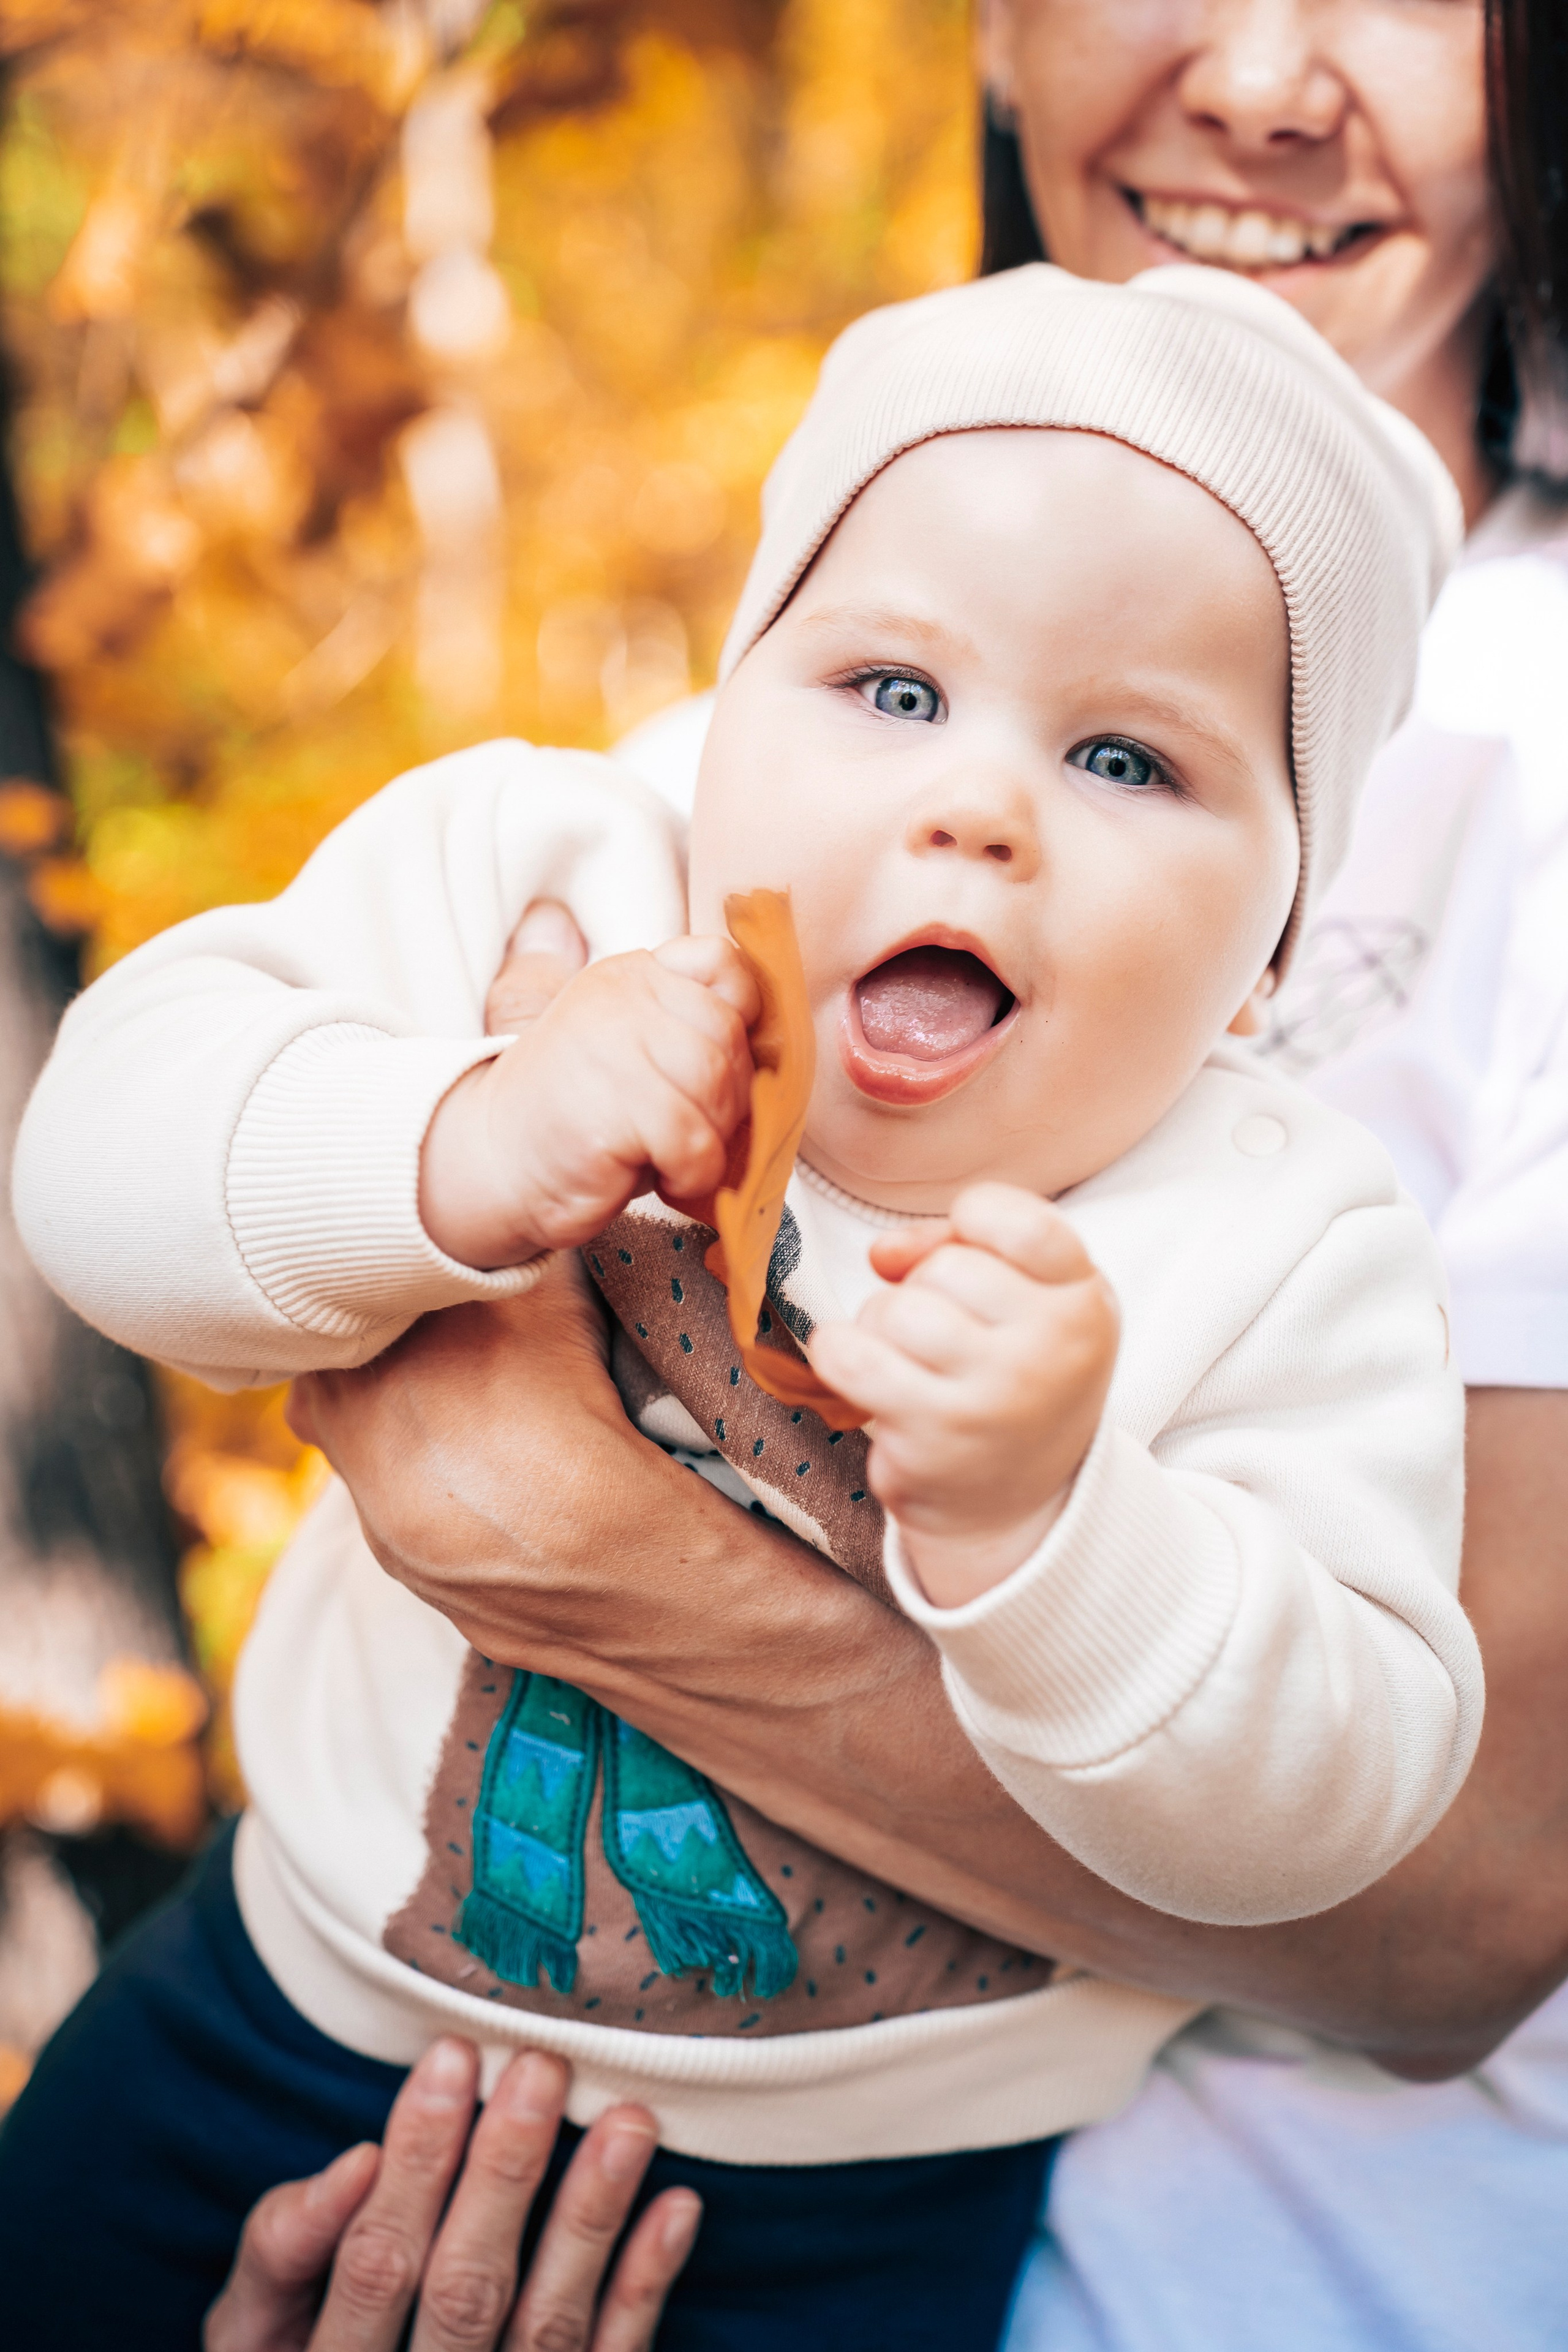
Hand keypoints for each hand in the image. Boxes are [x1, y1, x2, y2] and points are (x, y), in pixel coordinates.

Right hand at [205, 2038, 698, 2351]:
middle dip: (506, 2174)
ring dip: (591, 2221)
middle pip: (465, 2291)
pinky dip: (644, 2288)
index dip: (414, 2161)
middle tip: (544, 2067)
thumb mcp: (252, 2325)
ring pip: (547, 2330)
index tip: (454, 2054)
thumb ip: (282, 2249)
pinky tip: (675, 2207)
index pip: (377, 2262)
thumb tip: (358, 2161)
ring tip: (629, 2119)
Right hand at [420, 926, 758, 1271]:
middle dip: (728, 1098)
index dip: (745, 1017)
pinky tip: (663, 1179)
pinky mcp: (613, 1109)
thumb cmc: (580, 1116)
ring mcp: (614, 1047)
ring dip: (710, 1139)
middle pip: (728, 1035)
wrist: (494, 1166)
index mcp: (632, 975)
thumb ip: (690, 1027)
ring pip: (717, 1088)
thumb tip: (767, 1020)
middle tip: (691, 1131)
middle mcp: (622, 998)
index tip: (726, 1065)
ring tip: (673, 1156)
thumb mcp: (634, 1051)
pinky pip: (695, 1141)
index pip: (722, 964)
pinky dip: (693, 1173)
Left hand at [807, 1181, 1118, 1607]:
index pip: (1023, 1222)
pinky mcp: (931, 1437)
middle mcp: (1049, 1351)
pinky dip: (838, 1353)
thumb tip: (883, 1253)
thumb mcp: (1025, 1300)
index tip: (970, 1248)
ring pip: (894, 1310)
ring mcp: (991, 1399)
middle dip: (924, 1287)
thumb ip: (958, 1245)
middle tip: (945, 1332)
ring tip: (910, 1358)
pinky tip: (860, 1369)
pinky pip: (851, 1358)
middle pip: (945, 1268)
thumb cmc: (1012, 1377)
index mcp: (1084, 1302)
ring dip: (882, 1326)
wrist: (1017, 1505)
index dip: (976, 1220)